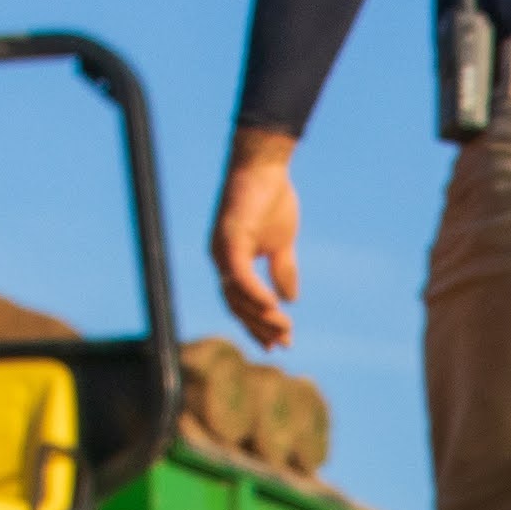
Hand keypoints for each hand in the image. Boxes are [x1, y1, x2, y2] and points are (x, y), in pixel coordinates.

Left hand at [211, 131, 303, 350]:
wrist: (264, 165)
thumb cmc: (272, 197)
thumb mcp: (282, 242)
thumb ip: (283, 270)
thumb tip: (290, 299)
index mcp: (230, 259)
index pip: (240, 302)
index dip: (258, 324)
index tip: (279, 344)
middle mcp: (220, 258)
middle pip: (236, 305)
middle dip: (261, 328)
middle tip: (286, 343)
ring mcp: (222, 249)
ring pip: (237, 296)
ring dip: (262, 316)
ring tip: (285, 330)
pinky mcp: (230, 238)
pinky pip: (240, 275)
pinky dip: (255, 294)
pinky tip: (274, 307)